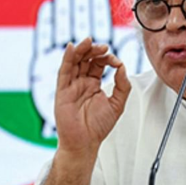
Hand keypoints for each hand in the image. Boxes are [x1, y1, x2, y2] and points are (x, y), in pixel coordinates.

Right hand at [30, 0, 117, 138]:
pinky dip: (67, 59)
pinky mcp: (62, 91)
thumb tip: (123, 67)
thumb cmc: (98, 127)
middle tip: (103, 47)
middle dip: (94, 50)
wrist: (85, 143)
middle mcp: (81, 82)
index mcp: (93, 84)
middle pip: (86, 59)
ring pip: (74, 62)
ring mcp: (71, 86)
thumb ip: (122, 85)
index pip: (98, 64)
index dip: (107, 58)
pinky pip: (64, 72)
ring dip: (81, 50)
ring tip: (89, 41)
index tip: (116, 61)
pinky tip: (72, 48)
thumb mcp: (117, 104)